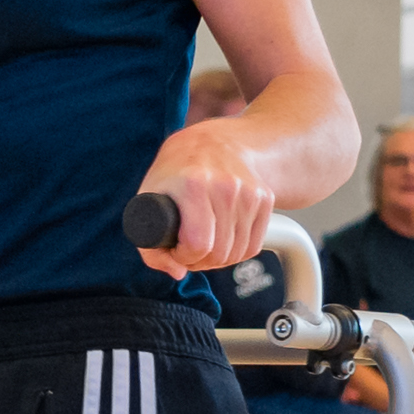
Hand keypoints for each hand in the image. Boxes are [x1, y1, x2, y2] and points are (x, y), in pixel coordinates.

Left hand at [132, 123, 277, 276]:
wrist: (214, 141)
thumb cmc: (176, 171)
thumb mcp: (148, 197)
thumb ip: (150, 244)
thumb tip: (177, 273)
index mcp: (194, 184)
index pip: (198, 244)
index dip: (184, 257)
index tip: (176, 250)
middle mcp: (226, 187)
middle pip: (219, 253)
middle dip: (200, 262)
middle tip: (188, 252)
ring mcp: (249, 192)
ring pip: (238, 253)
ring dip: (219, 259)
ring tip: (204, 246)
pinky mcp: (265, 198)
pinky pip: (253, 245)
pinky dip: (237, 252)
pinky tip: (222, 241)